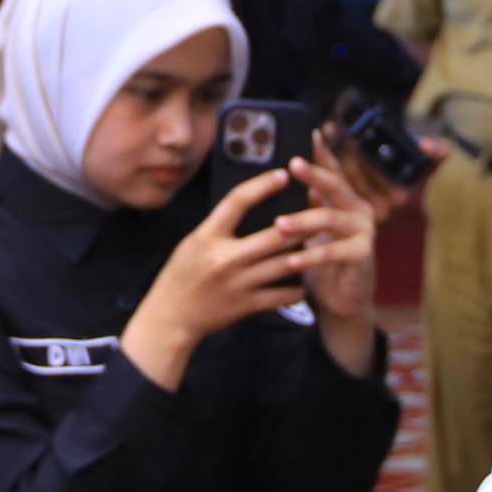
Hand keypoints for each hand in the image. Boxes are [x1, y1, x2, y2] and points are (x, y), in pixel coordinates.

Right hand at [118, 165, 330, 388]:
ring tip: (320, 242)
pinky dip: (297, 288)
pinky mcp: (247, 305)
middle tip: (318, 211)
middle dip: (301, 223)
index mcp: (208, 236)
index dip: (262, 185)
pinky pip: (282, 295)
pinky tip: (304, 280)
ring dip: (305, 253)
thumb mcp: (194, 242)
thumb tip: (250, 207)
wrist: (171, 316)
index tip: (282, 175)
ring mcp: (239, 283)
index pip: (237, 201)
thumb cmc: (182, 274)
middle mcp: (225, 257)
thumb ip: (220, 226)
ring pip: (284, 264)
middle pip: (274, 235)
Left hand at [287, 140, 380, 367]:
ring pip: (332, 219)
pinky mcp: (363, 256)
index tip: (308, 132)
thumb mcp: (309, 229)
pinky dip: (312, 256)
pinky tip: (291, 260)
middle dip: (314, 175)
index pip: (332, 169)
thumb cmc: (320, 261)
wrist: (341, 301)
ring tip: (278, 225)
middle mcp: (358, 209)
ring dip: (303, 221)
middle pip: (336, 186)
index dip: (321, 151)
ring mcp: (364, 232)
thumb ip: (302, 204)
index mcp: (344, 198)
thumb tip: (272, 177)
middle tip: (292, 165)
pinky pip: (336, 253)